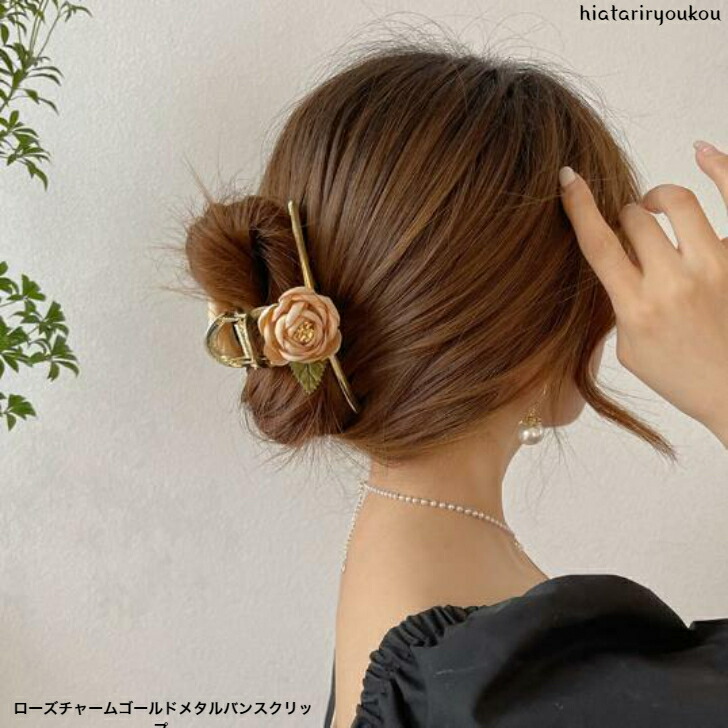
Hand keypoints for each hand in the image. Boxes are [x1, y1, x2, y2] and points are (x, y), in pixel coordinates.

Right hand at [559, 141, 727, 447]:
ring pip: (676, 201)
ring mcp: (713, 267)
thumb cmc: (682, 376)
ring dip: (656, 198)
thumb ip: (619, 304)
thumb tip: (618, 265)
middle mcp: (673, 282)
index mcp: (636, 308)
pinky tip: (704, 152)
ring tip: (655, 207)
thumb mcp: (630, 350)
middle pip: (634, 219)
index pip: (599, 244)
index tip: (567, 178)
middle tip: (629, 231)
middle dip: (624, 218)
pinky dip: (720, 168)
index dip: (579, 206)